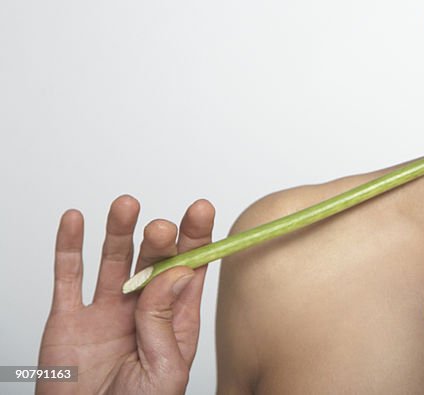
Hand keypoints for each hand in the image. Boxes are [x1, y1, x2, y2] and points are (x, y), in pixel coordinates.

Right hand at [38, 195, 214, 394]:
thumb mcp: (163, 371)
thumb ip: (165, 323)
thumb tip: (175, 273)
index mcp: (174, 322)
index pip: (188, 270)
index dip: (196, 239)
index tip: (201, 210)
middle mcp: (142, 310)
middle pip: (153, 262)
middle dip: (159, 241)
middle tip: (161, 228)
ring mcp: (105, 312)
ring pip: (113, 261)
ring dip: (120, 231)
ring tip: (126, 206)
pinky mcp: (68, 320)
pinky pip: (68, 277)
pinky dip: (69, 247)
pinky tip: (75, 220)